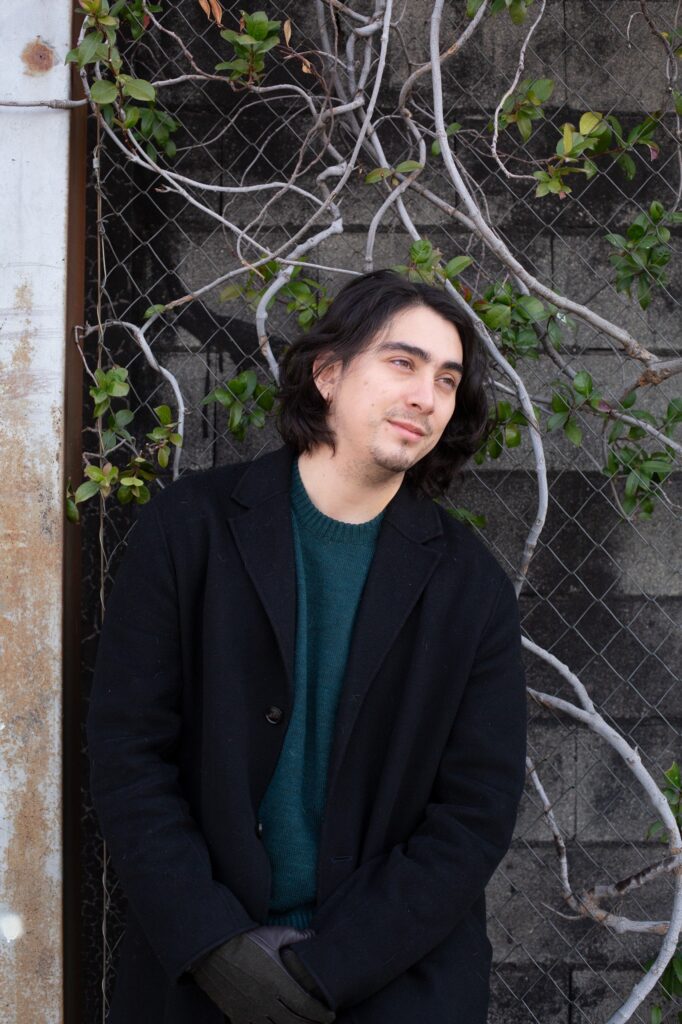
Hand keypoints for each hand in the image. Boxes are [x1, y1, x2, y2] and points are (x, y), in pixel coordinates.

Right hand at [191, 925, 334, 1023]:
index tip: (330, 1015)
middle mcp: (265, 1001)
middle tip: (320, 1022)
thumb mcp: (271, 934)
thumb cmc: (243, 940)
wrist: (211, 951)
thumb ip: (294, 935)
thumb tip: (313, 935)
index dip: (320, 1013)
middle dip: (310, 1023)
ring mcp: (250, 1010)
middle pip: (294, 1021)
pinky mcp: (237, 1015)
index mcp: (276, 982)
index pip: (305, 1006)